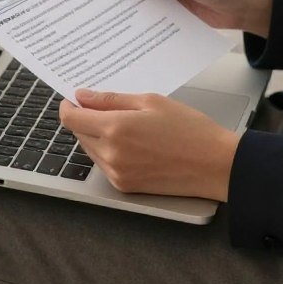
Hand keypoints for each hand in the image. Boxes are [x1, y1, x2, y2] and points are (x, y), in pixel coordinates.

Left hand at [59, 90, 239, 201]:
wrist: (213, 164)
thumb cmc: (189, 128)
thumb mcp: (151, 101)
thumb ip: (111, 99)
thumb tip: (83, 96)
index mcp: (116, 128)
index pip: (72, 118)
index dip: (68, 106)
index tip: (73, 98)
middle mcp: (111, 154)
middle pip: (79, 133)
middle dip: (85, 118)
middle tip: (104, 105)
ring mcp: (117, 173)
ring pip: (90, 149)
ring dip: (96, 135)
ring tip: (125, 122)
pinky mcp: (125, 187)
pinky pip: (104, 164)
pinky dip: (108, 151)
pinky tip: (132, 141)